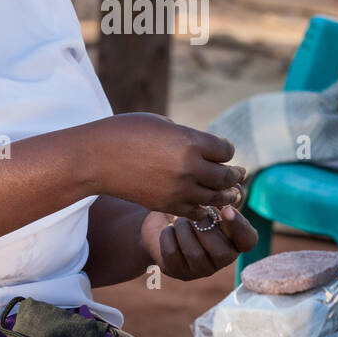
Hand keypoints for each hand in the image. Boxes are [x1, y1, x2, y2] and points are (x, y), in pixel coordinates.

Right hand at [90, 113, 246, 218]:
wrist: (96, 158)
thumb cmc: (126, 132)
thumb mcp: (163, 125)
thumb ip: (188, 137)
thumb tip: (206, 149)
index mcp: (190, 142)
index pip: (226, 151)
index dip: (226, 150)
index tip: (223, 150)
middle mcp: (188, 168)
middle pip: (225, 176)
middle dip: (234, 174)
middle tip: (240, 174)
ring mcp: (178, 190)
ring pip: (215, 198)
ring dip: (226, 195)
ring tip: (232, 193)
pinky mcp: (166, 205)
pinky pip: (197, 212)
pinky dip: (205, 208)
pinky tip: (207, 204)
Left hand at [142, 204, 257, 280]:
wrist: (161, 220)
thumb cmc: (192, 207)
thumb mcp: (208, 199)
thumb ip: (225, 193)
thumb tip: (234, 187)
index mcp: (235, 240)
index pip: (248, 240)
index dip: (239, 227)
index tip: (226, 209)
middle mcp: (221, 259)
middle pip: (222, 253)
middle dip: (205, 228)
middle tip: (194, 213)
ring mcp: (199, 269)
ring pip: (195, 254)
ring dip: (184, 229)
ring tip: (179, 220)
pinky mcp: (176, 271)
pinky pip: (173, 253)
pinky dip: (168, 235)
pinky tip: (169, 230)